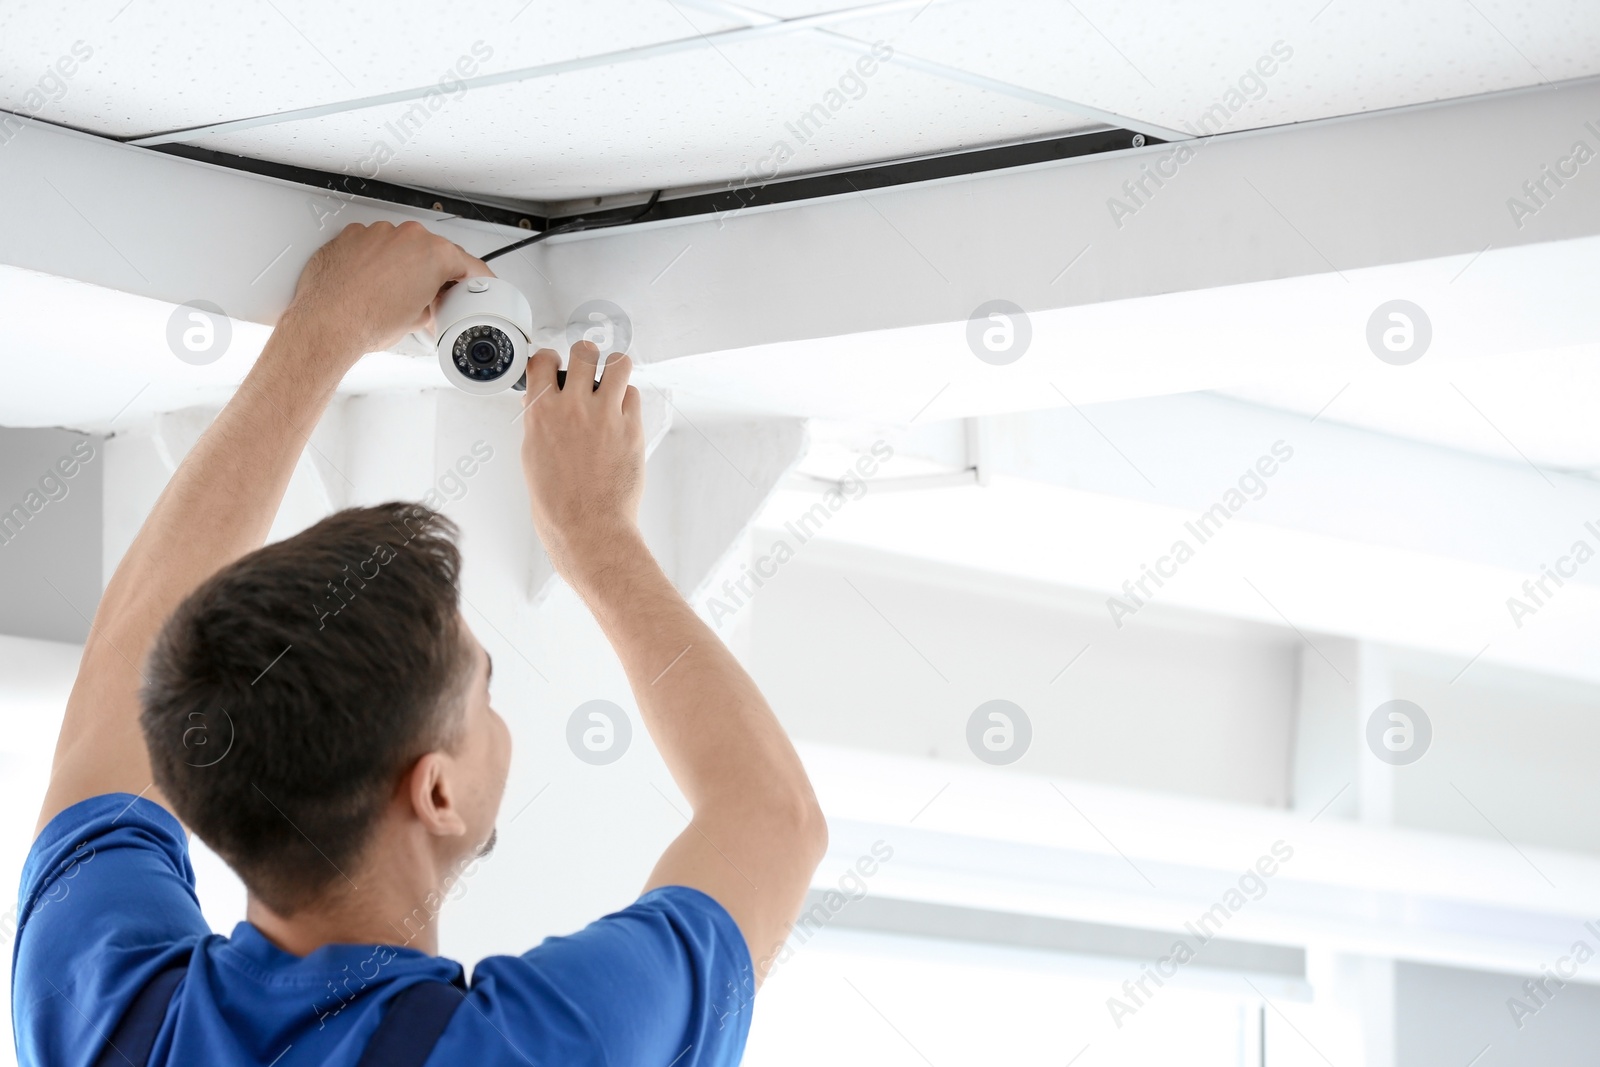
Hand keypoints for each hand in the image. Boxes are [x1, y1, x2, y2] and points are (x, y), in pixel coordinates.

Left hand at [279, 221, 489, 367]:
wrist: (325, 324)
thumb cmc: (366, 322)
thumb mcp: (418, 320)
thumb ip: (432, 302)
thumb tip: (427, 301)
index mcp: (433, 253)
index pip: (467, 263)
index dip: (475, 278)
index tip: (476, 282)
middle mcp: (407, 236)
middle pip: (432, 251)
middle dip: (433, 273)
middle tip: (428, 297)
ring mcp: (377, 233)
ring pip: (400, 246)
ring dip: (401, 265)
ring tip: (391, 294)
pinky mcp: (351, 236)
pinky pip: (372, 245)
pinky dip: (374, 260)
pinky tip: (370, 283)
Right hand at [520, 342, 644, 569]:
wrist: (588, 527)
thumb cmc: (558, 504)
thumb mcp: (533, 458)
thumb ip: (539, 425)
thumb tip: (542, 407)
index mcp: (542, 413)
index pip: (542, 362)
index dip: (549, 360)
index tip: (553, 365)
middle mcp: (573, 407)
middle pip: (584, 353)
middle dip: (586, 357)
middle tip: (588, 370)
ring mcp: (605, 415)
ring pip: (618, 363)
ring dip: (615, 367)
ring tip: (613, 380)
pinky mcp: (632, 427)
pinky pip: (634, 394)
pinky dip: (628, 399)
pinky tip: (622, 412)